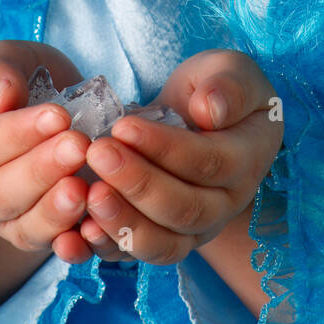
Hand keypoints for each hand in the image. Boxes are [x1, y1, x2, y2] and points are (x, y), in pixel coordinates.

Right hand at [0, 40, 96, 263]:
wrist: (50, 105)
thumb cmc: (22, 79)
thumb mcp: (7, 59)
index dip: (16, 134)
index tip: (58, 115)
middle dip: (41, 171)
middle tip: (79, 146)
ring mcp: (4, 215)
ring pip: (23, 226)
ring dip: (54, 211)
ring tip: (84, 189)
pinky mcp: (36, 234)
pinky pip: (50, 246)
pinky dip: (71, 243)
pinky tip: (92, 227)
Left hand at [75, 49, 282, 265]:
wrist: (199, 118)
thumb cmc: (214, 88)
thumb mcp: (228, 69)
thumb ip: (227, 85)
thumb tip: (210, 110)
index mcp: (247, 159)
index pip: (209, 163)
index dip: (165, 148)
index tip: (124, 125)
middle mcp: (225, 204)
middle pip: (184, 209)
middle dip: (138, 183)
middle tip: (97, 153)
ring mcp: (195, 229)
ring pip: (163, 244)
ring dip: (123, 223)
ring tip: (89, 194)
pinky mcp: (163, 239)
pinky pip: (137, 255)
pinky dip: (106, 248)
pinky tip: (76, 233)